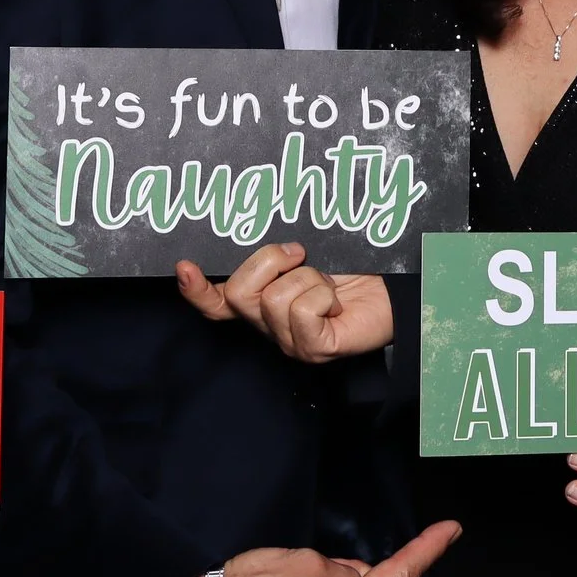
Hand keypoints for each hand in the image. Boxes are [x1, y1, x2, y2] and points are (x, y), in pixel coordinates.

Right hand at [175, 244, 395, 364]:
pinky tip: (336, 305)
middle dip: (271, 261)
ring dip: (309, 278)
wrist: (393, 292)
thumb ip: (275, 253)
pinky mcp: (314, 350)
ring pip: (274, 299)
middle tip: (302, 255)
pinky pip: (302, 312)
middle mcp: (269, 327)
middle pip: (240, 294)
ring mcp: (290, 343)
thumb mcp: (306, 254)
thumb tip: (249, 226)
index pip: (217, 305)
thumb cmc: (351, 270)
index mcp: (261, 304)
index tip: (183, 266)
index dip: (195, 290)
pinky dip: (323, 296)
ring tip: (328, 286)